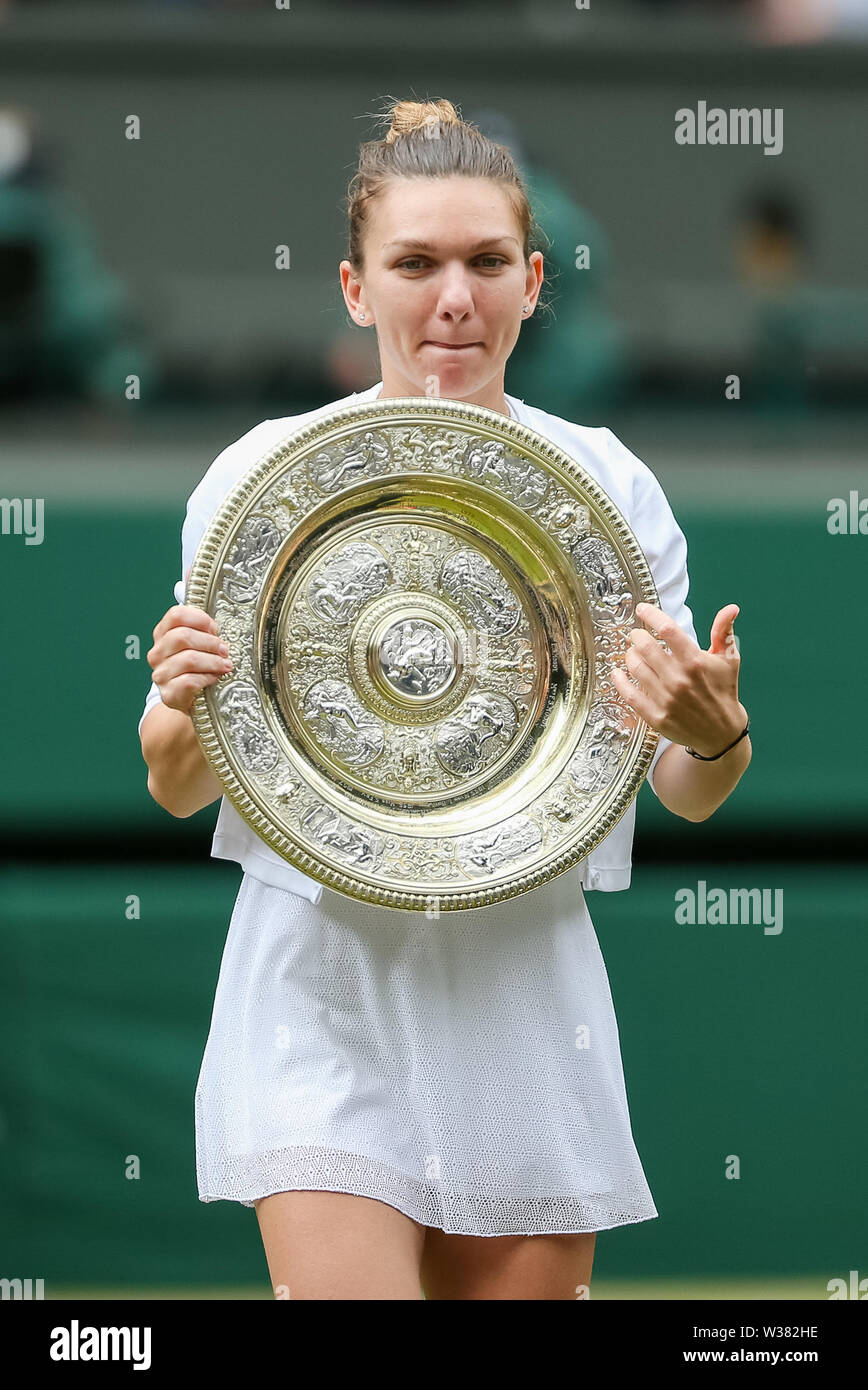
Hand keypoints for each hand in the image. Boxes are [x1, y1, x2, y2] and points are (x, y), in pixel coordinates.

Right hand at [147, 603, 232, 714]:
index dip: (200, 619)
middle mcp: (157, 653)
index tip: (215, 629)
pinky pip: (189, 681)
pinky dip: (207, 678)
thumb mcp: (201, 643)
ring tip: (225, 665)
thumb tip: (198, 590)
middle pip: (183, 637)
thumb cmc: (201, 667)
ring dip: (213, 662)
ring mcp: (160, 674)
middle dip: (210, 643)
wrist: (195, 700)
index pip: (176, 615)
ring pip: (189, 659)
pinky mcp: (168, 694)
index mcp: (163, 634)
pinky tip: (214, 679)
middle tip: (225, 650)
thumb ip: (202, 623)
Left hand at [610, 602, 746, 757]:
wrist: (722, 733)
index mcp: (696, 661)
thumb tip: (731, 608)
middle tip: (635, 635)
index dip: (651, 615)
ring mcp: (666, 699)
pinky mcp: (656, 716)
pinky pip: (629, 694)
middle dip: (636, 636)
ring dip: (629, 655)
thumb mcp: (729, 660)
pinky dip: (619, 680)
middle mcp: (679, 679)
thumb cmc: (724, 691)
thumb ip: (723, 632)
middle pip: (645, 646)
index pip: (668, 630)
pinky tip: (617, 672)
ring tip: (632, 653)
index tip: (641, 609)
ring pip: (635, 667)